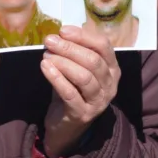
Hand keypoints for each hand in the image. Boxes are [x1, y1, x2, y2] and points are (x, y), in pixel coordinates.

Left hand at [41, 25, 120, 157]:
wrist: (66, 127)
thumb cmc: (73, 92)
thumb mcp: (77, 70)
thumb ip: (74, 54)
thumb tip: (59, 34)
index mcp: (112, 69)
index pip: (104, 46)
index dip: (84, 36)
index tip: (63, 30)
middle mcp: (111, 85)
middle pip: (93, 60)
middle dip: (70, 48)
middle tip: (50, 41)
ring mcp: (99, 101)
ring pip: (84, 77)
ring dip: (63, 63)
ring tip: (46, 55)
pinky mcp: (84, 114)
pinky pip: (71, 94)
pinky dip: (57, 78)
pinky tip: (45, 67)